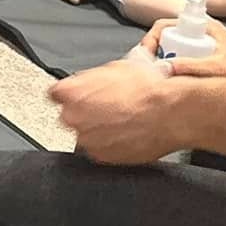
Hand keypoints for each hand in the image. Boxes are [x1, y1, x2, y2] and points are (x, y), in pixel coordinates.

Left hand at [47, 55, 186, 162]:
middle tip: (107, 110)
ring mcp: (86, 138)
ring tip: (121, 123)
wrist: (171, 112)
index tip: (78, 97)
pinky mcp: (101, 156)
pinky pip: (100, 150)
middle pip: (69, 116)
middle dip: (84, 113)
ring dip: (97, 130)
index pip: (55, 94)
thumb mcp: (114, 69)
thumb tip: (89, 81)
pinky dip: (110, 145)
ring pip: (85, 134)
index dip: (69, 95)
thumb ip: (91, 79)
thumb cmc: (148, 89)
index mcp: (69, 92)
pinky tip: (126, 135)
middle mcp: (72, 116)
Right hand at [135, 17, 225, 78]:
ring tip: (157, 80)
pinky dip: (169, 71)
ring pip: (170, 51)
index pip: (165, 25)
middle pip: (165, 38)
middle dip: (153, 53)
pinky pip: (178, 62)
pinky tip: (169, 84)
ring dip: (160, 64)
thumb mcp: (216, 69)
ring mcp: (201, 47)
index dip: (152, 38)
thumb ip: (189, 67)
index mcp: (204, 27)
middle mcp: (201, 34)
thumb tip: (160, 68)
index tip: (146, 55)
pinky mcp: (202, 61)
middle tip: (149, 71)